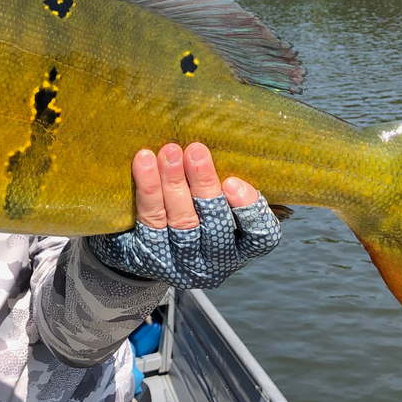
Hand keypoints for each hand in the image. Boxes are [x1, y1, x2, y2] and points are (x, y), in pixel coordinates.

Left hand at [87, 142, 280, 288]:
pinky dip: (148, 190)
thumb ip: (225, 182)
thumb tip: (230, 138)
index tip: (233, 181)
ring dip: (173, 183)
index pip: (261, 236)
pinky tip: (144, 163)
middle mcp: (213, 262)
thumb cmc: (192, 212)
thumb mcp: (214, 203)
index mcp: (240, 248)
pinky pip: (148, 220)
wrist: (141, 247)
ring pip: (180, 221)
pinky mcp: (147, 258)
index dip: (250, 210)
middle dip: (204, 185)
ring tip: (168, 152)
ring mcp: (179, 263)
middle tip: (195, 150)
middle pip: (214, 223)